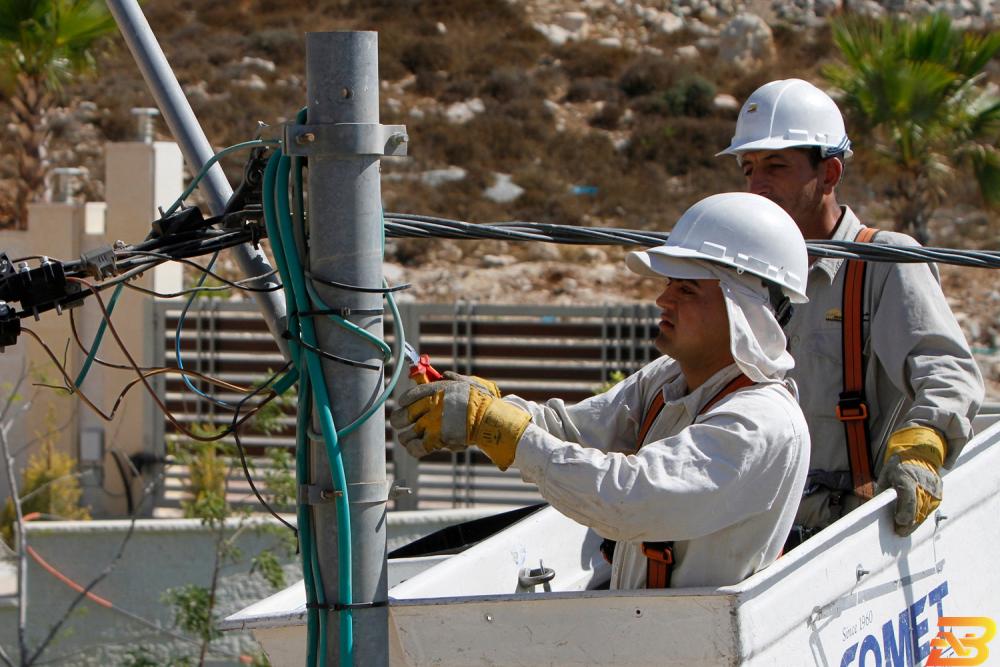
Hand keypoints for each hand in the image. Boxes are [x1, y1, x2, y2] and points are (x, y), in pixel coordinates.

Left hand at [390, 376, 529, 469]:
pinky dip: (413, 448)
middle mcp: (429, 405)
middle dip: (399, 420)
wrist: (489, 417)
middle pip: (402, 415)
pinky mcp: (436, 439)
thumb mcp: (468, 381)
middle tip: (400, 423)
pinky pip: (416, 447)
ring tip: (406, 438)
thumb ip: (454, 378)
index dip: (403, 402)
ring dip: (405, 437)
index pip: (409, 396)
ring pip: (407, 433)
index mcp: (435, 390)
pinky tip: (414, 447)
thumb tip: (445, 374)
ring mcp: (431, 423)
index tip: (403, 405)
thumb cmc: (483, 399)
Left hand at [878, 426, 945, 535]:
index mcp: (906, 475)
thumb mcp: (886, 474)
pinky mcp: (938, 490)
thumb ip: (883, 491)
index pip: (908, 496)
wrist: (919, 453)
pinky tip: (914, 520)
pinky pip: (931, 507)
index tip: (898, 522)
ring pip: (925, 510)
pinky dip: (922, 515)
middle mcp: (922, 481)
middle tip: (900, 532)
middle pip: (917, 507)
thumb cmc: (898, 466)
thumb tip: (878, 509)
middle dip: (909, 522)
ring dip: (915, 521)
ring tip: (905, 529)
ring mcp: (933, 487)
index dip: (904, 511)